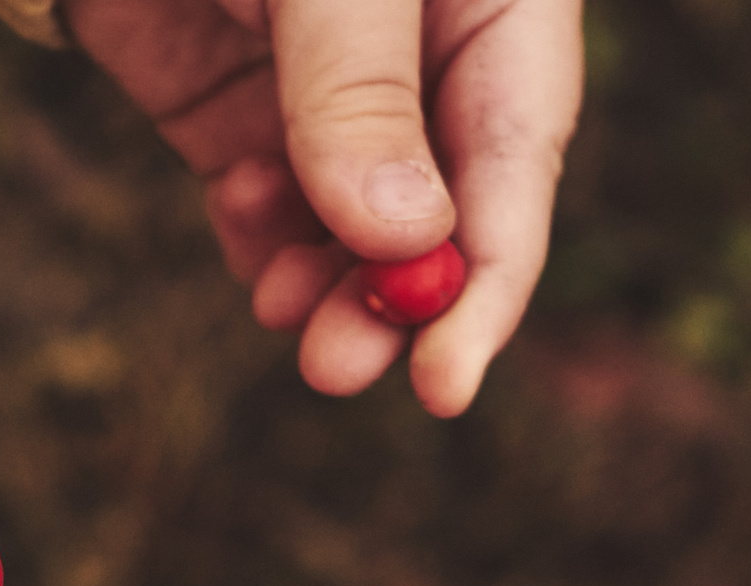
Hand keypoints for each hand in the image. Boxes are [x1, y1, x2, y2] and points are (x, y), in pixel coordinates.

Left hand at [64, 0, 582, 414]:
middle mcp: (422, 57)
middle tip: (340, 364)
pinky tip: (245, 229)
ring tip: (285, 311)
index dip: (488, 282)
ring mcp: (326, 89)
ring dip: (324, 283)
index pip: (515, 163)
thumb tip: (400, 238)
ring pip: (348, 227)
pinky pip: (267, 205)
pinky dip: (259, 240)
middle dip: (392, 298)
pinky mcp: (235, 106)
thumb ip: (357, 83)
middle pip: (436, 214)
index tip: (444, 382)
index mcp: (492, 1)